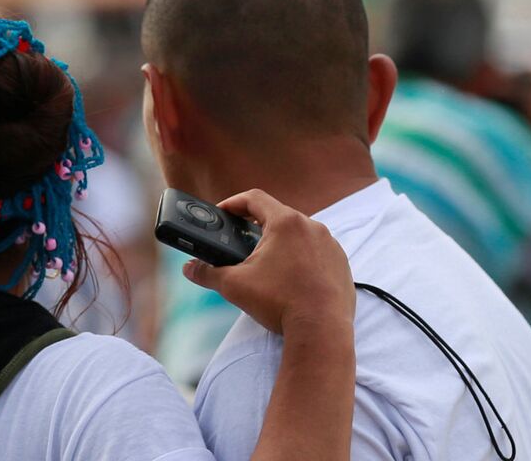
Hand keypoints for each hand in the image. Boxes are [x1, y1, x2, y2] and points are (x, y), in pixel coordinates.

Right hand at [183, 189, 354, 335]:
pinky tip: (290, 278)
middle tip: (241, 240)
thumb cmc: (280, 303)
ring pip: (300, 234)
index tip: (223, 213)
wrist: (321, 331)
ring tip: (266, 263)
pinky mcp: (341, 264)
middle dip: (257, 226)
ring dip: (281, 243)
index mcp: (286, 223)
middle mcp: (312, 227)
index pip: (255, 198)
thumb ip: (208, 273)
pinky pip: (317, 252)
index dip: (234, 203)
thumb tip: (189, 268)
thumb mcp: (235, 286)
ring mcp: (330, 245)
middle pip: (278, 216)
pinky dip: (302, 259)